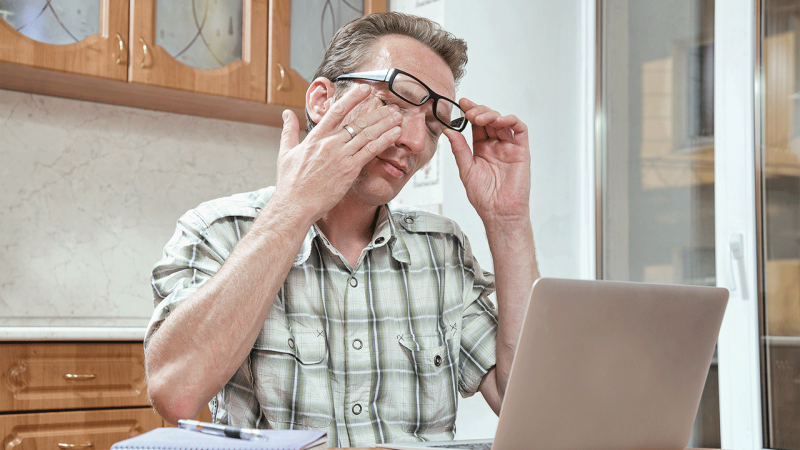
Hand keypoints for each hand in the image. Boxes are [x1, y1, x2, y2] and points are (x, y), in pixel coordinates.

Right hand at [275, 84, 401, 220]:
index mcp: (315, 137)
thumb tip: (286, 114)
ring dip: (385, 124)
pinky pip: (371, 151)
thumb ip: (288, 131)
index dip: (353, 97)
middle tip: (391, 106)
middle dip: (377, 112)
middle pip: (358, 121)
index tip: (364, 89)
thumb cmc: (290, 182)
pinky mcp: (349, 170)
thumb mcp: (286, 152)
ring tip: (397, 116)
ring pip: (367, 134)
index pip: (336, 110)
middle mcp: (330, 143)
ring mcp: (341, 156)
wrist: (295, 204)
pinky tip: (395, 134)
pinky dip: (384, 140)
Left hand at [444, 98, 530, 227]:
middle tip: (468, 112)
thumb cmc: (484, 197)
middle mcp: (495, 146)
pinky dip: (510, 120)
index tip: (461, 103)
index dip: (469, 112)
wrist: (498, 212)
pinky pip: (520, 130)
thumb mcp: (466, 169)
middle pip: (489, 120)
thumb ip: (459, 149)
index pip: (476, 125)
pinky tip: (499, 121)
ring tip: (479, 118)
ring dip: (491, 115)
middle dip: (478, 111)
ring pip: (503, 122)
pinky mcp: (522, 151)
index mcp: (481, 150)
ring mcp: (509, 148)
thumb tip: (449, 130)